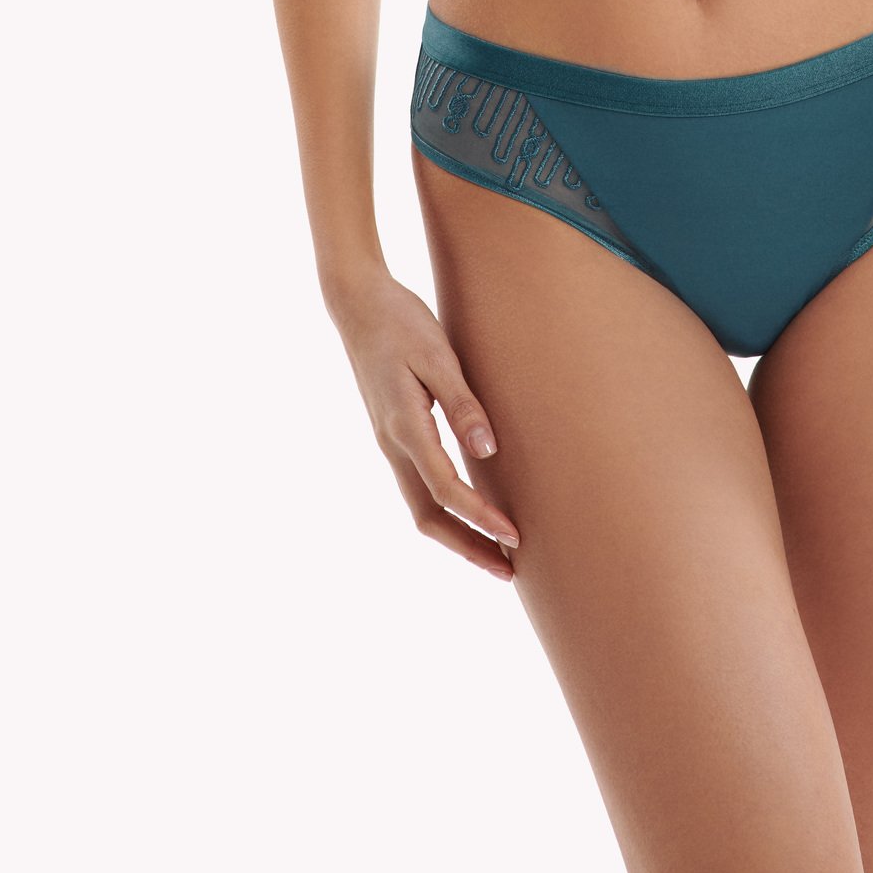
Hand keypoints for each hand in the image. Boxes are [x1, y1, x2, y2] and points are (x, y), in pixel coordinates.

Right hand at [329, 269, 520, 580]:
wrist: (357, 303)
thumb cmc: (401, 322)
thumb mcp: (438, 356)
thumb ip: (463, 404)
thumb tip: (488, 452)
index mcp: (405, 428)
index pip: (447, 491)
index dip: (482, 518)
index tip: (516, 536)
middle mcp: (392, 445)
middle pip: (429, 517)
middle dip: (468, 547)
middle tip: (510, 570)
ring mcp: (389, 442)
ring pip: (421, 506)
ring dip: (457, 534)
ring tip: (495, 551)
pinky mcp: (393, 433)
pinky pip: (418, 486)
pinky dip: (445, 509)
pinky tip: (468, 509)